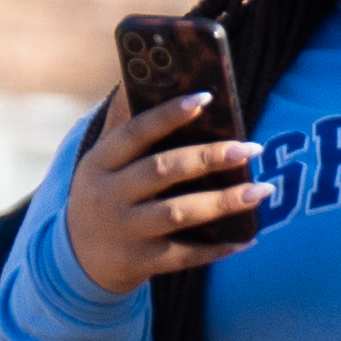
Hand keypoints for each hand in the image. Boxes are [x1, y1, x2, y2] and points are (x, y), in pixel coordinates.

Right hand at [61, 80, 263, 294]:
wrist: (78, 259)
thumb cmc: (106, 194)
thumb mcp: (103, 162)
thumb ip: (126, 126)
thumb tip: (150, 78)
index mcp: (99, 163)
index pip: (134, 132)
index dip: (169, 114)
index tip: (207, 97)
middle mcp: (108, 196)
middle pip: (162, 171)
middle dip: (209, 157)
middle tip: (251, 147)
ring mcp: (123, 232)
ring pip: (178, 213)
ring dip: (223, 202)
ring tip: (262, 190)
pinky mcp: (138, 263)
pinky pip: (184, 255)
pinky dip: (217, 249)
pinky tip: (247, 238)